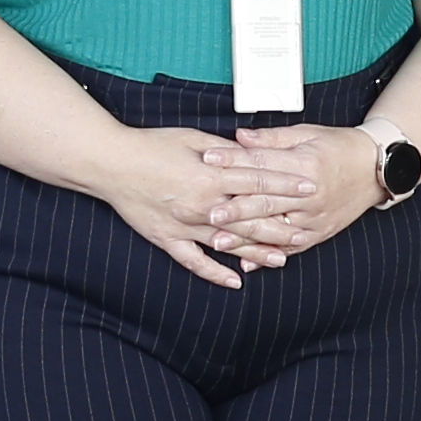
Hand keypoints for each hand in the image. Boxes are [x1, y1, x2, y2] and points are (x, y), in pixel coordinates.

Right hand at [100, 122, 325, 290]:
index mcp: (211, 176)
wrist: (111, 163)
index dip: (286, 186)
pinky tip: (235, 281)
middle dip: (280, 226)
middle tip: (305, 233)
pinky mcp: (168, 238)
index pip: (258, 182)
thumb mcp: (193, 138)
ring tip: (281, 260)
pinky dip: (215, 273)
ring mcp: (185, 225)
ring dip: (256, 252)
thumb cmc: (150, 145)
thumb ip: (224, 151)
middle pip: (250, 219)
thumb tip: (250, 155)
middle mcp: (202, 205)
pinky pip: (194, 262)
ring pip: (229, 244)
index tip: (309, 188)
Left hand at [208, 122, 383, 269]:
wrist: (376, 169)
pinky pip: (290, 248)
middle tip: (207, 212)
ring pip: (274, 229)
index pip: (262, 163)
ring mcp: (315, 218)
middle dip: (234, 208)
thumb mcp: (307, 134)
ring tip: (218, 241)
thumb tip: (239, 137)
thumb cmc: (339, 148)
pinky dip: (268, 255)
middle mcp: (310, 194)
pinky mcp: (318, 233)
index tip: (208, 159)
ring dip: (245, 237)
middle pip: (266, 201)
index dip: (233, 160)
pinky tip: (247, 262)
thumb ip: (271, 139)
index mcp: (306, 164)